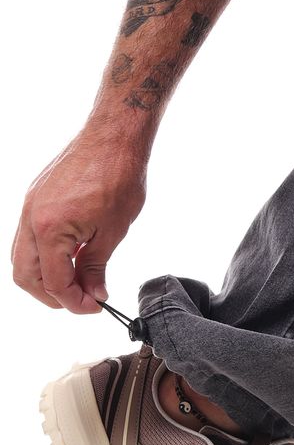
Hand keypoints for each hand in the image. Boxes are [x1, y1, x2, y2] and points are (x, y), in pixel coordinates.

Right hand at [11, 129, 146, 313]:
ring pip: (23, 256)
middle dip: (52, 295)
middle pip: (26, 275)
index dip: (74, 302)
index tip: (94, 307)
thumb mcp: (112, 231)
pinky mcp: (35, 197)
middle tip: (80, 300)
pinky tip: (72, 256)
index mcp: (49, 230)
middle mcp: (30, 219)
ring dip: (46, 275)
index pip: (54, 282)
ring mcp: (29, 206)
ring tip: (77, 281)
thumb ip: (96, 266)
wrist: (114, 137)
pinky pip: (29, 236)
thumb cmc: (118, 176)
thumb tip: (93, 293)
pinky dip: (45, 254)